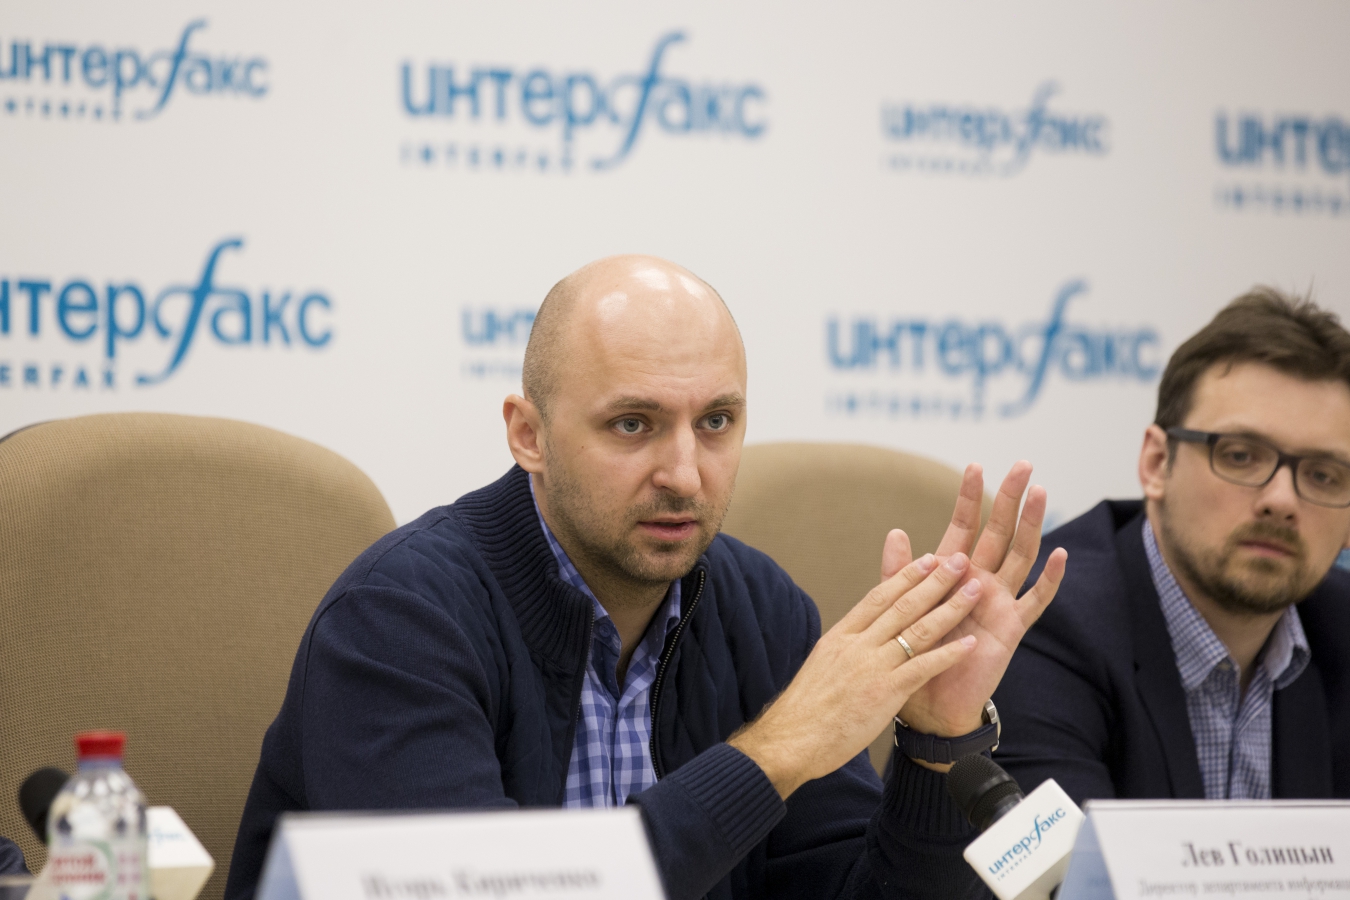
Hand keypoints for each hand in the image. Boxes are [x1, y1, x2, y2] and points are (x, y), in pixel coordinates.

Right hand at [728, 550, 981, 798]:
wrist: (790, 740)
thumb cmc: (803, 712)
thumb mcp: (820, 667)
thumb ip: (844, 650)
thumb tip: (858, 640)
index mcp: (840, 636)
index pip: (877, 597)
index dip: (905, 576)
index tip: (925, 559)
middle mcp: (857, 645)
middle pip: (902, 604)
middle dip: (934, 580)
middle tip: (958, 560)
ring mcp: (871, 666)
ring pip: (917, 629)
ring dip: (949, 607)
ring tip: (973, 590)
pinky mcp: (884, 692)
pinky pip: (922, 667)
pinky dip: (948, 654)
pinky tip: (969, 644)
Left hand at [891, 461, 1066, 747]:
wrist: (928, 700)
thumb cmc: (915, 651)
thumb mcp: (901, 607)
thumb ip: (899, 572)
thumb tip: (895, 530)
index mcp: (953, 572)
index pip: (965, 525)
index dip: (970, 497)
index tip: (975, 465)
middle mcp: (981, 580)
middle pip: (1000, 530)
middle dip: (1010, 497)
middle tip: (1023, 464)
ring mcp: (1000, 600)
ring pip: (1021, 554)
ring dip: (1031, 524)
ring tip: (1040, 492)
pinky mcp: (1012, 626)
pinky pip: (1036, 599)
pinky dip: (1050, 578)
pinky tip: (1060, 554)